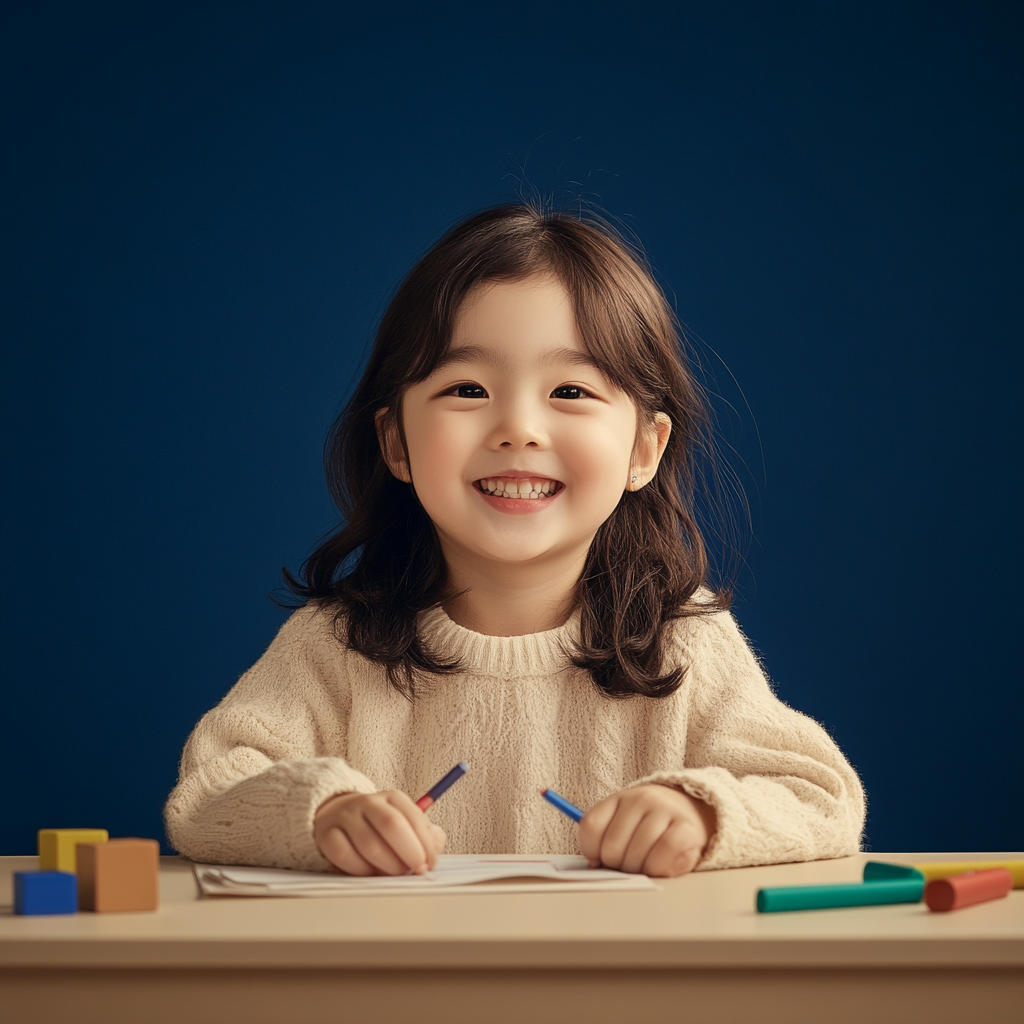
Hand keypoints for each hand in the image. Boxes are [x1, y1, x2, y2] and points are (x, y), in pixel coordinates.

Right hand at [313, 791, 445, 875]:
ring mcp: (345, 817)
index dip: (425, 844)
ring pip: (369, 844)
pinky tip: (370, 872)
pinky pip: (344, 855)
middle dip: (409, 853)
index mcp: (393, 797)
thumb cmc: (379, 827)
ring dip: (387, 866)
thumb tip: (435, 845)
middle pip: (392, 825)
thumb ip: (425, 834)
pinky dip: (360, 869)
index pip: (413, 817)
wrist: (338, 817)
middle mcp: (368, 802)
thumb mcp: (405, 824)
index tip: (430, 863)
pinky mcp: (327, 834)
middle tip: (415, 870)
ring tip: (394, 872)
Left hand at [579, 784, 715, 877]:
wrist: (691, 814)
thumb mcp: (625, 826)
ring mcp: (664, 809)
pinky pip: (663, 853)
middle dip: (616, 866)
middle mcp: (640, 798)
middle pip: (612, 846)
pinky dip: (658, 867)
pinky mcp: (686, 827)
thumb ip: (605, 840)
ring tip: (645, 867)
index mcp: (618, 798)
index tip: (600, 860)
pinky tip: (660, 867)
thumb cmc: (651, 827)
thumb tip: (595, 864)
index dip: (591, 851)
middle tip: (628, 866)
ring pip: (636, 852)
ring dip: (638, 870)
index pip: (591, 826)